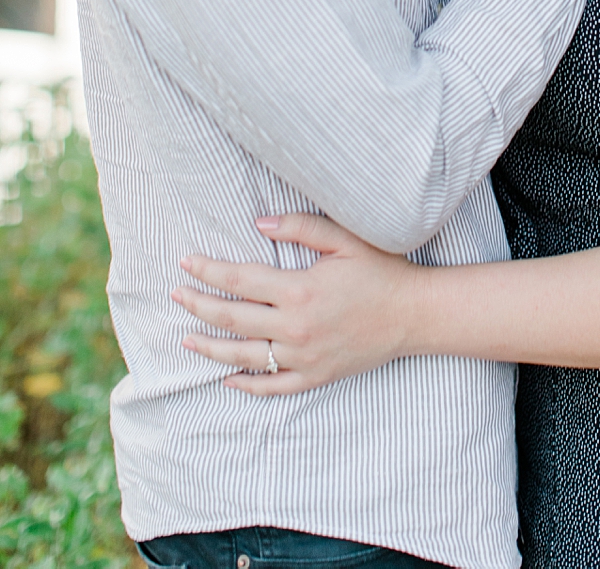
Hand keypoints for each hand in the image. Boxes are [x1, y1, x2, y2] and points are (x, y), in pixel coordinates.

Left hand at [171, 214, 417, 392]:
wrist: (414, 315)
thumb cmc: (381, 271)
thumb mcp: (345, 239)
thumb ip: (300, 227)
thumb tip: (258, 223)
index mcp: (299, 291)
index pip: (239, 280)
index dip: (209, 270)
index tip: (186, 263)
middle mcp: (295, 329)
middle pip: (233, 318)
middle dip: (199, 305)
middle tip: (176, 295)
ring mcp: (303, 358)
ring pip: (244, 356)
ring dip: (211, 347)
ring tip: (187, 338)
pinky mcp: (315, 377)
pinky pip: (272, 386)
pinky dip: (246, 384)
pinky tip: (227, 378)